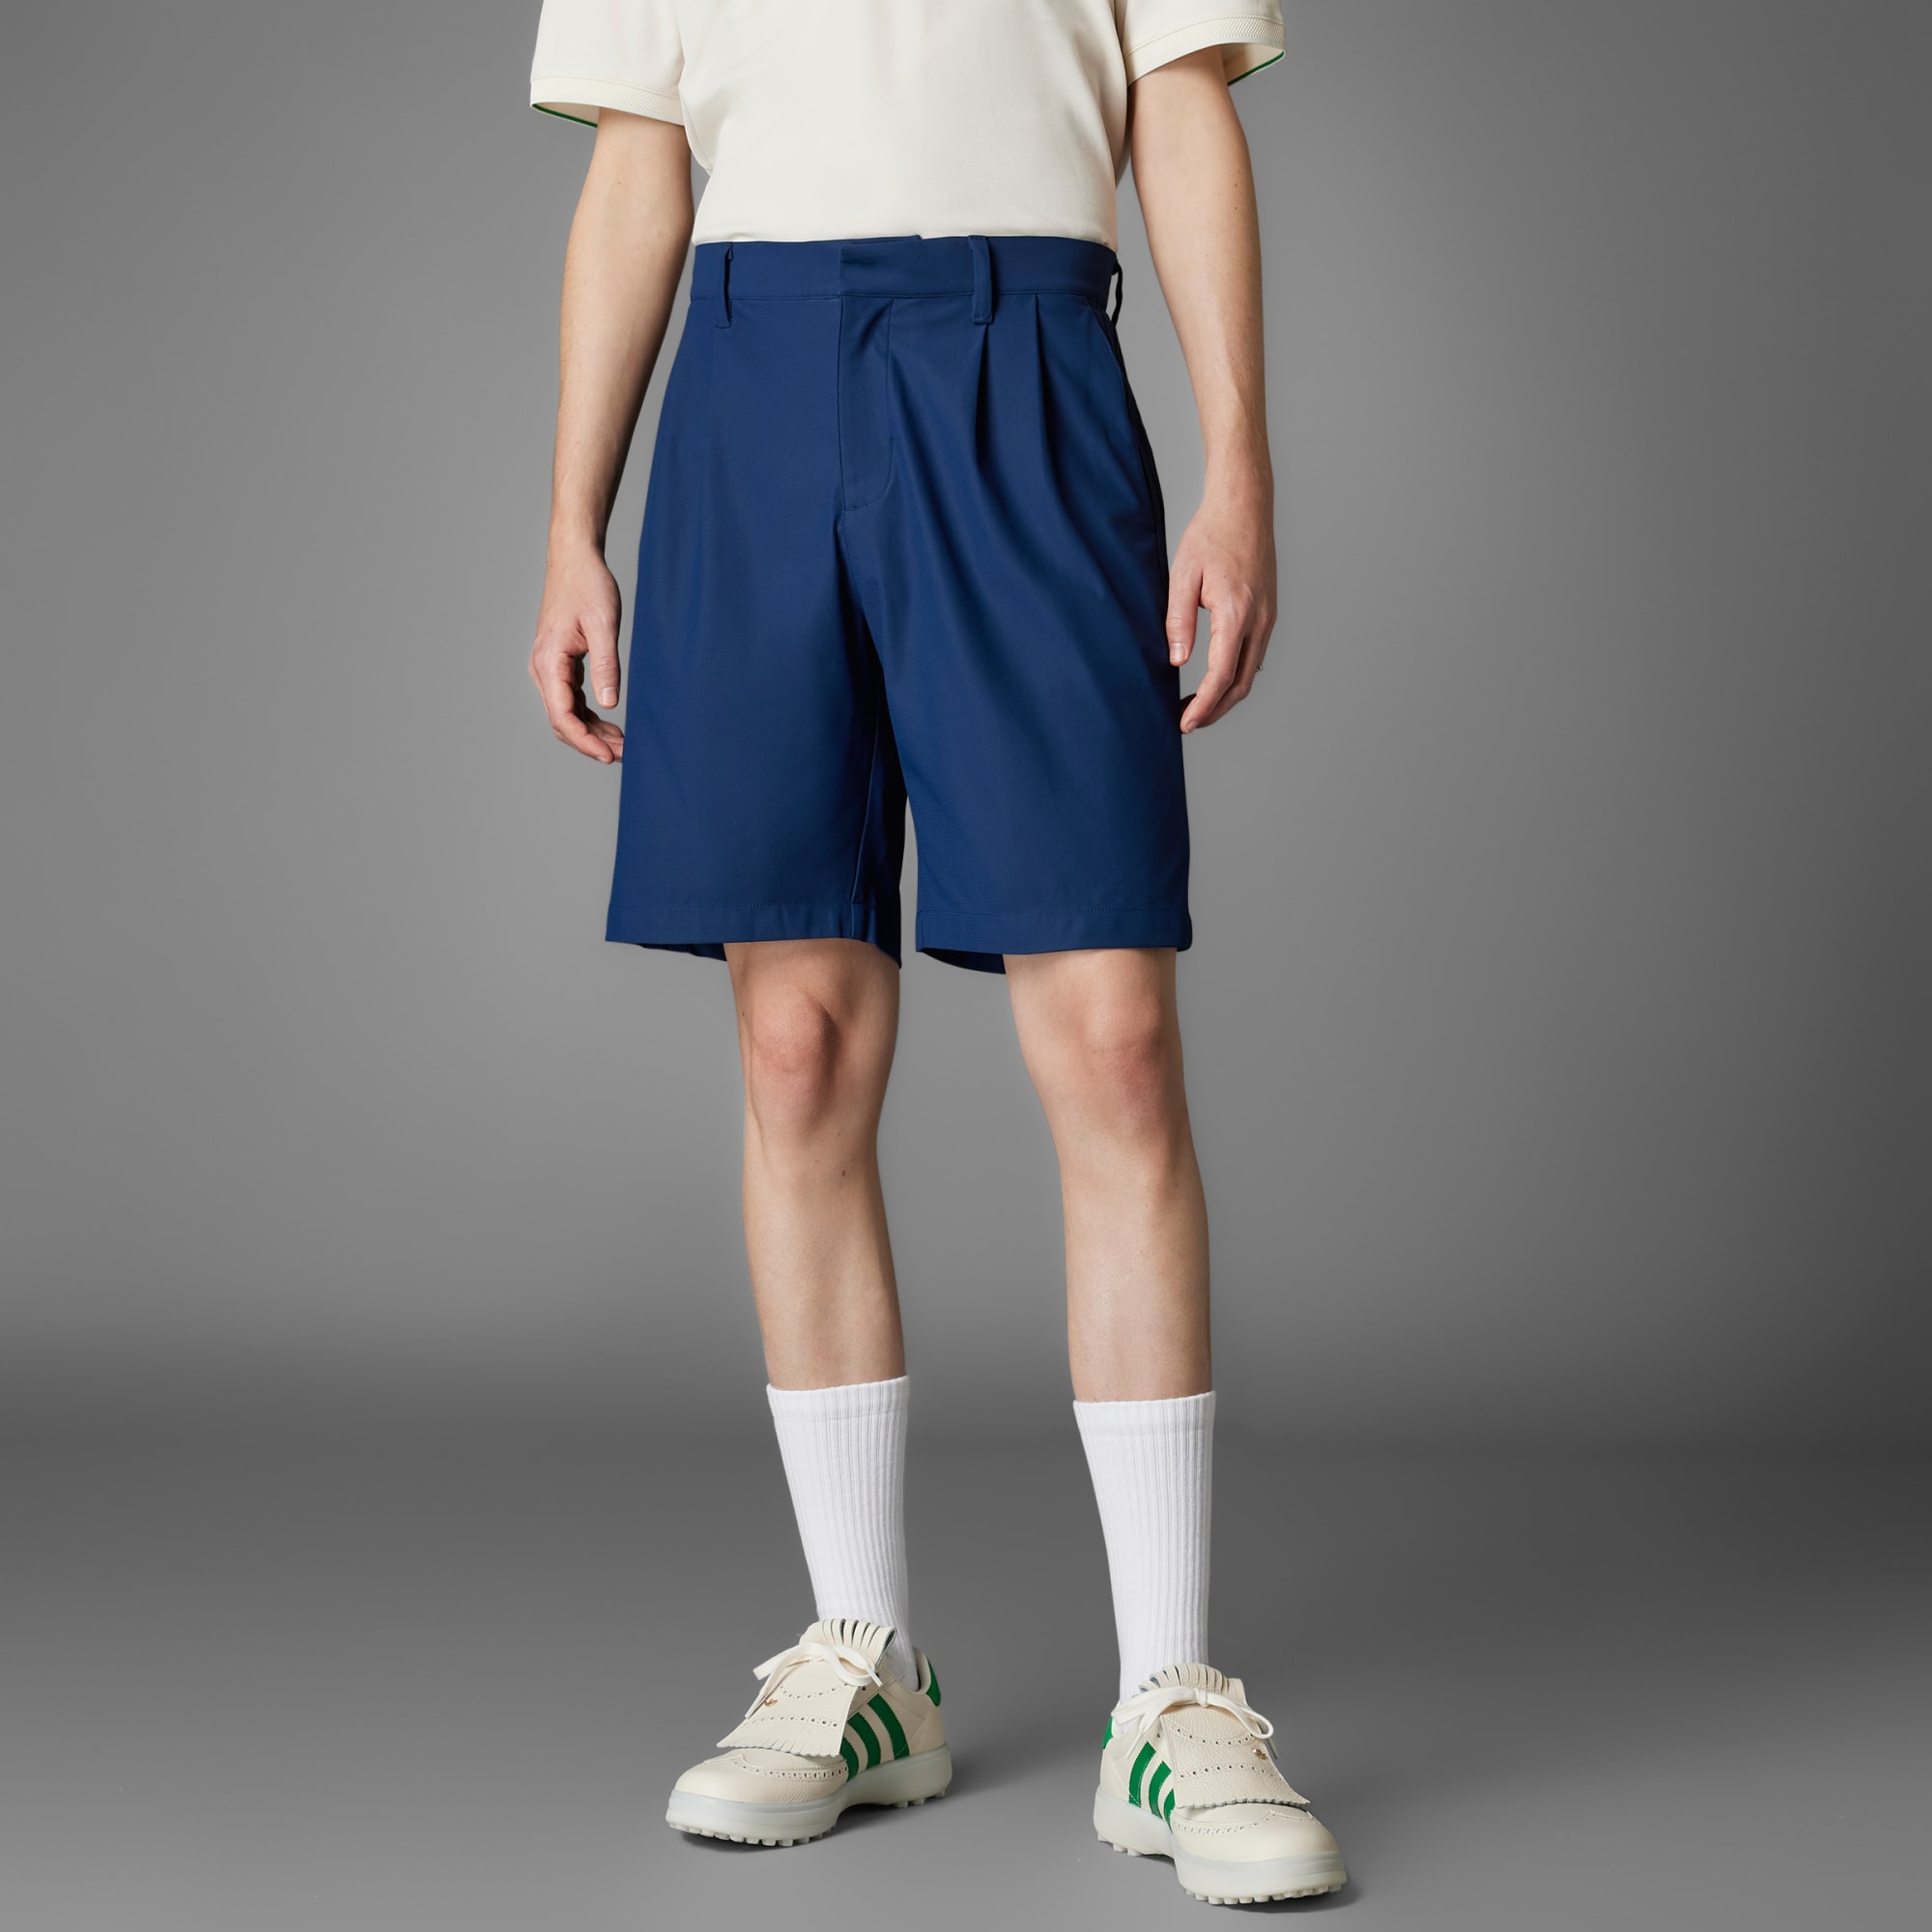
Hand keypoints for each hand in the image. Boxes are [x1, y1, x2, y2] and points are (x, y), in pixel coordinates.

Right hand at [529, 541, 624, 762]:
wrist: (575, 561)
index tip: (609, 756)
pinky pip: (570, 701)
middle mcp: (543, 669)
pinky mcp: (560, 665)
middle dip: (591, 742)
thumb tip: (610, 703)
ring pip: (566, 714)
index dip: (585, 741)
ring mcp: (550, 669)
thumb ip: (606, 665)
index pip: (562, 715)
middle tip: (624, 755)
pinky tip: (611, 725)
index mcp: (549, 661)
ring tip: (622, 745)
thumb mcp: (603, 625)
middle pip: (562, 721)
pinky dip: (589, 717)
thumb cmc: (588, 587)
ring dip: (591, 732)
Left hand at [1169, 488, 1276, 732]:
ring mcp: (1268, 618)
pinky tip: (1216, 678)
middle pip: (1241, 684)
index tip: (1186, 722)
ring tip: (1197, 705)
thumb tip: (1177, 662)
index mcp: (1237, 612)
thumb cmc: (1211, 536)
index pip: (1221, 674)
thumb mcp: (1183, 576)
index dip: (1204, 705)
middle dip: (1215, 710)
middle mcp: (1260, 620)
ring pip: (1251, 673)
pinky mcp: (1269, 613)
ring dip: (1226, 695)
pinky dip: (1236, 676)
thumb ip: (1179, 621)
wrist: (1244, 506)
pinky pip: (1255, 655)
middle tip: (1188, 722)